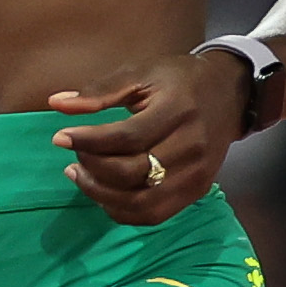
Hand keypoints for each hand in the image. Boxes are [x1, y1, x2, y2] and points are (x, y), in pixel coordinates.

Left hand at [48, 54, 243, 224]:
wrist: (229, 92)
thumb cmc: (179, 80)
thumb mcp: (142, 72)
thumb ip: (100, 90)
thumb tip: (56, 104)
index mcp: (177, 111)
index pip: (126, 137)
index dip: (88, 141)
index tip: (60, 137)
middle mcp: (190, 147)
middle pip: (131, 173)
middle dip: (92, 167)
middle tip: (73, 155)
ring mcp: (196, 174)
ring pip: (141, 202)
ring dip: (102, 195)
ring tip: (81, 175)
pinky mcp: (196, 191)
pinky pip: (154, 214)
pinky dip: (122, 211)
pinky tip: (104, 194)